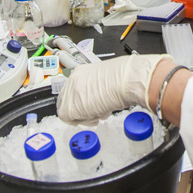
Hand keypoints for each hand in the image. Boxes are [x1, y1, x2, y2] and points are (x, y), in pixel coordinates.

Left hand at [56, 54, 170, 123]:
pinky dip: (85, 121)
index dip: (79, 101)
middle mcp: (72, 81)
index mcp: (80, 72)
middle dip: (79, 110)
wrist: (125, 80)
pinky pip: (72, 121)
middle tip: (92, 114)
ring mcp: (70, 94)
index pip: (71, 90)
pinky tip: (98, 114)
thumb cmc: (122, 79)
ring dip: (84, 116)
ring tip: (100, 111)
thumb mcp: (105, 80)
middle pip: (66, 101)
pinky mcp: (70, 108)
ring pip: (69, 112)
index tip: (86, 107)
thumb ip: (94, 87)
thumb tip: (95, 97)